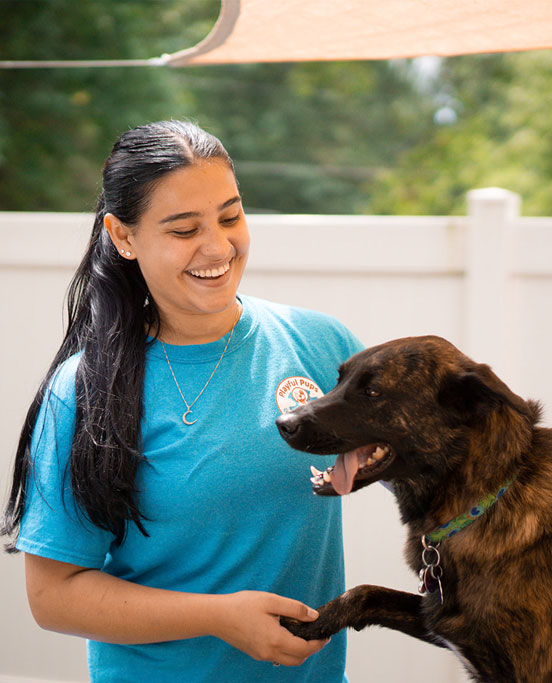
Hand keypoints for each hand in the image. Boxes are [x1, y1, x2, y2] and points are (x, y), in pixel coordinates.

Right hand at [214, 591, 329, 665]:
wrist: (217, 616)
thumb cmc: (243, 605)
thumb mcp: (271, 601)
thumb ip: (294, 609)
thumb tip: (313, 616)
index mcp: (276, 640)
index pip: (304, 649)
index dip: (318, 644)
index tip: (326, 635)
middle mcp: (269, 652)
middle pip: (298, 659)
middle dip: (311, 650)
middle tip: (317, 635)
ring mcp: (261, 655)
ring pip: (287, 660)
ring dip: (299, 652)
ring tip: (302, 634)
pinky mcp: (255, 653)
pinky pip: (276, 656)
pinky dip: (287, 650)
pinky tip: (285, 634)